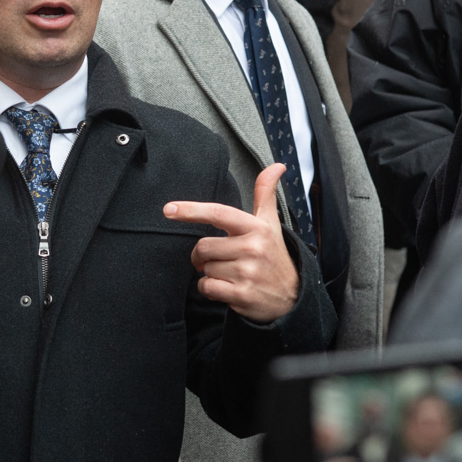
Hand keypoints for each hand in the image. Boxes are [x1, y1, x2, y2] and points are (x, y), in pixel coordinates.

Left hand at [164, 164, 300, 323]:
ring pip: (204, 268)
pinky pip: (206, 286)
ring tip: (231, 274)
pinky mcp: (241, 294)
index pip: (219, 213)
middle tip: (220, 258)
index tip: (168, 209)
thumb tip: (277, 166)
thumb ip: (266, 193)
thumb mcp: (271, 223)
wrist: (292, 296)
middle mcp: (252, 248)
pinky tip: (227, 288)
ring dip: (210, 272)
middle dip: (203, 255)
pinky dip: (210, 288)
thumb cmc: (274, 255)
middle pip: (203, 246)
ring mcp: (247, 272)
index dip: (191, 210)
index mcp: (256, 227)